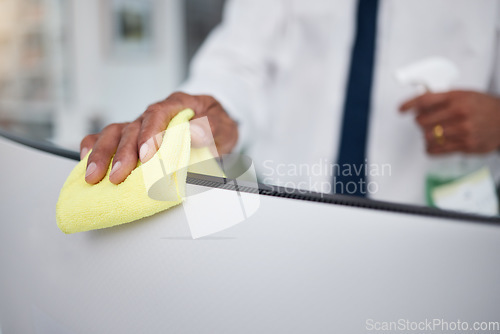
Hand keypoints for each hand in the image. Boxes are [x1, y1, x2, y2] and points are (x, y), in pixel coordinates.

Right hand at [80, 92, 237, 184]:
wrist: (214, 123)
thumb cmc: (216, 123)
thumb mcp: (224, 125)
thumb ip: (211, 128)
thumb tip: (194, 133)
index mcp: (176, 104)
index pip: (158, 114)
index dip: (149, 134)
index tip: (145, 156)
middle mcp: (153, 114)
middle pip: (131, 128)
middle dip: (121, 154)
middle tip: (117, 176)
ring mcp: (140, 125)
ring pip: (114, 133)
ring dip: (102, 155)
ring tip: (94, 176)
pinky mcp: (132, 137)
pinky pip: (107, 137)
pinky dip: (93, 148)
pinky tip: (85, 162)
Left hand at [399, 90, 499, 154]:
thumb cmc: (484, 107)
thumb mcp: (464, 94)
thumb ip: (442, 97)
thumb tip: (419, 99)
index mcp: (457, 97)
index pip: (425, 100)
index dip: (409, 104)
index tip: (401, 109)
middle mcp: (459, 113)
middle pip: (422, 121)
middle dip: (420, 122)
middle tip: (424, 122)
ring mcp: (463, 130)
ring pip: (428, 137)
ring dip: (426, 136)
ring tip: (432, 133)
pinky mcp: (466, 145)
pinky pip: (437, 150)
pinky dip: (430, 148)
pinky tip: (432, 144)